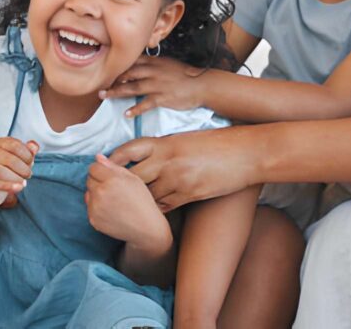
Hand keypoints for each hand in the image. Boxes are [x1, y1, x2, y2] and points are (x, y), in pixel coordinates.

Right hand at [0, 138, 37, 208]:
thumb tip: (34, 146)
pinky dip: (8, 186)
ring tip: (23, 183)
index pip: (15, 145)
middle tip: (28, 175)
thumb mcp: (18, 158)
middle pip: (9, 159)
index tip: (31, 163)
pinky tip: (19, 188)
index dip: (27, 155)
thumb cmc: (6, 168)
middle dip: (23, 168)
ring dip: (16, 178)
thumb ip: (28, 151)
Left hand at [86, 154, 171, 253]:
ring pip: (88, 193)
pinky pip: (89, 207)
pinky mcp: (93, 219)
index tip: (108, 175)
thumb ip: (113, 166)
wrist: (145, 227)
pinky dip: (96, 207)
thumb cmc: (142, 201)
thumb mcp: (133, 178)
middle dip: (98, 181)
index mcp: (112, 179)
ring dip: (96, 194)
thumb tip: (98, 157)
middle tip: (112, 188)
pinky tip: (110, 210)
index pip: (93, 167)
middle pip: (89, 180)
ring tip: (112, 200)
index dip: (101, 170)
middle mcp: (101, 193)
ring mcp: (95, 207)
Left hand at [100, 55, 208, 116]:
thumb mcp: (169, 64)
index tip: (107, 73)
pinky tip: (126, 114)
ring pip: (132, 87)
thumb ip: (155, 65)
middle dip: (112, 80)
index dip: (118, 67)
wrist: (203, 84)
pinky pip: (145, 103)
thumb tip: (141, 67)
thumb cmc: (187, 75)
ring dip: (116, 92)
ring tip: (104, 96)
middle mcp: (154, 71)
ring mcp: (158, 84)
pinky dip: (135, 109)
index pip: (132, 62)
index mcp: (155, 62)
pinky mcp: (163, 97)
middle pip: (127, 74)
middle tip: (100, 85)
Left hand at [109, 126, 259, 211]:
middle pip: (133, 177)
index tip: (106, 164)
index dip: (115, 158)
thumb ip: (166, 146)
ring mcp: (178, 180)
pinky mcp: (190, 195)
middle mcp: (168, 161)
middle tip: (109, 190)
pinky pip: (165, 207)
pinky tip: (151, 212)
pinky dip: (156, 209)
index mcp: (166, 143)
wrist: (245, 154)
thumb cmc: (218, 143)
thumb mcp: (187, 138)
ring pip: (146, 196)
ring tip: (127, 206)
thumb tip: (149, 155)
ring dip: (137, 201)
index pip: (130, 149)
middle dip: (120, 185)